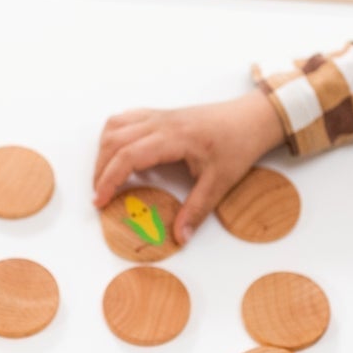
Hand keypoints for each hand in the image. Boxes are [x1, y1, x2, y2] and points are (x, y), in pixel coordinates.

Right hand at [90, 90, 286, 243]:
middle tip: (100, 195)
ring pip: (115, 126)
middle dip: (100, 169)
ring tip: (106, 177)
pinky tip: (118, 155)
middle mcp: (161, 122)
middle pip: (115, 140)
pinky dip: (114, 137)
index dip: (109, 178)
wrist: (252, 119)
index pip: (128, 155)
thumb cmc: (238, 145)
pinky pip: (126, 119)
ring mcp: (159, 115)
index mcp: (174, 137)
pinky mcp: (161, 115)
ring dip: (104, 151)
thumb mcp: (221, 182)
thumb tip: (180, 237)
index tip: (100, 200)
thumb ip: (197, 210)